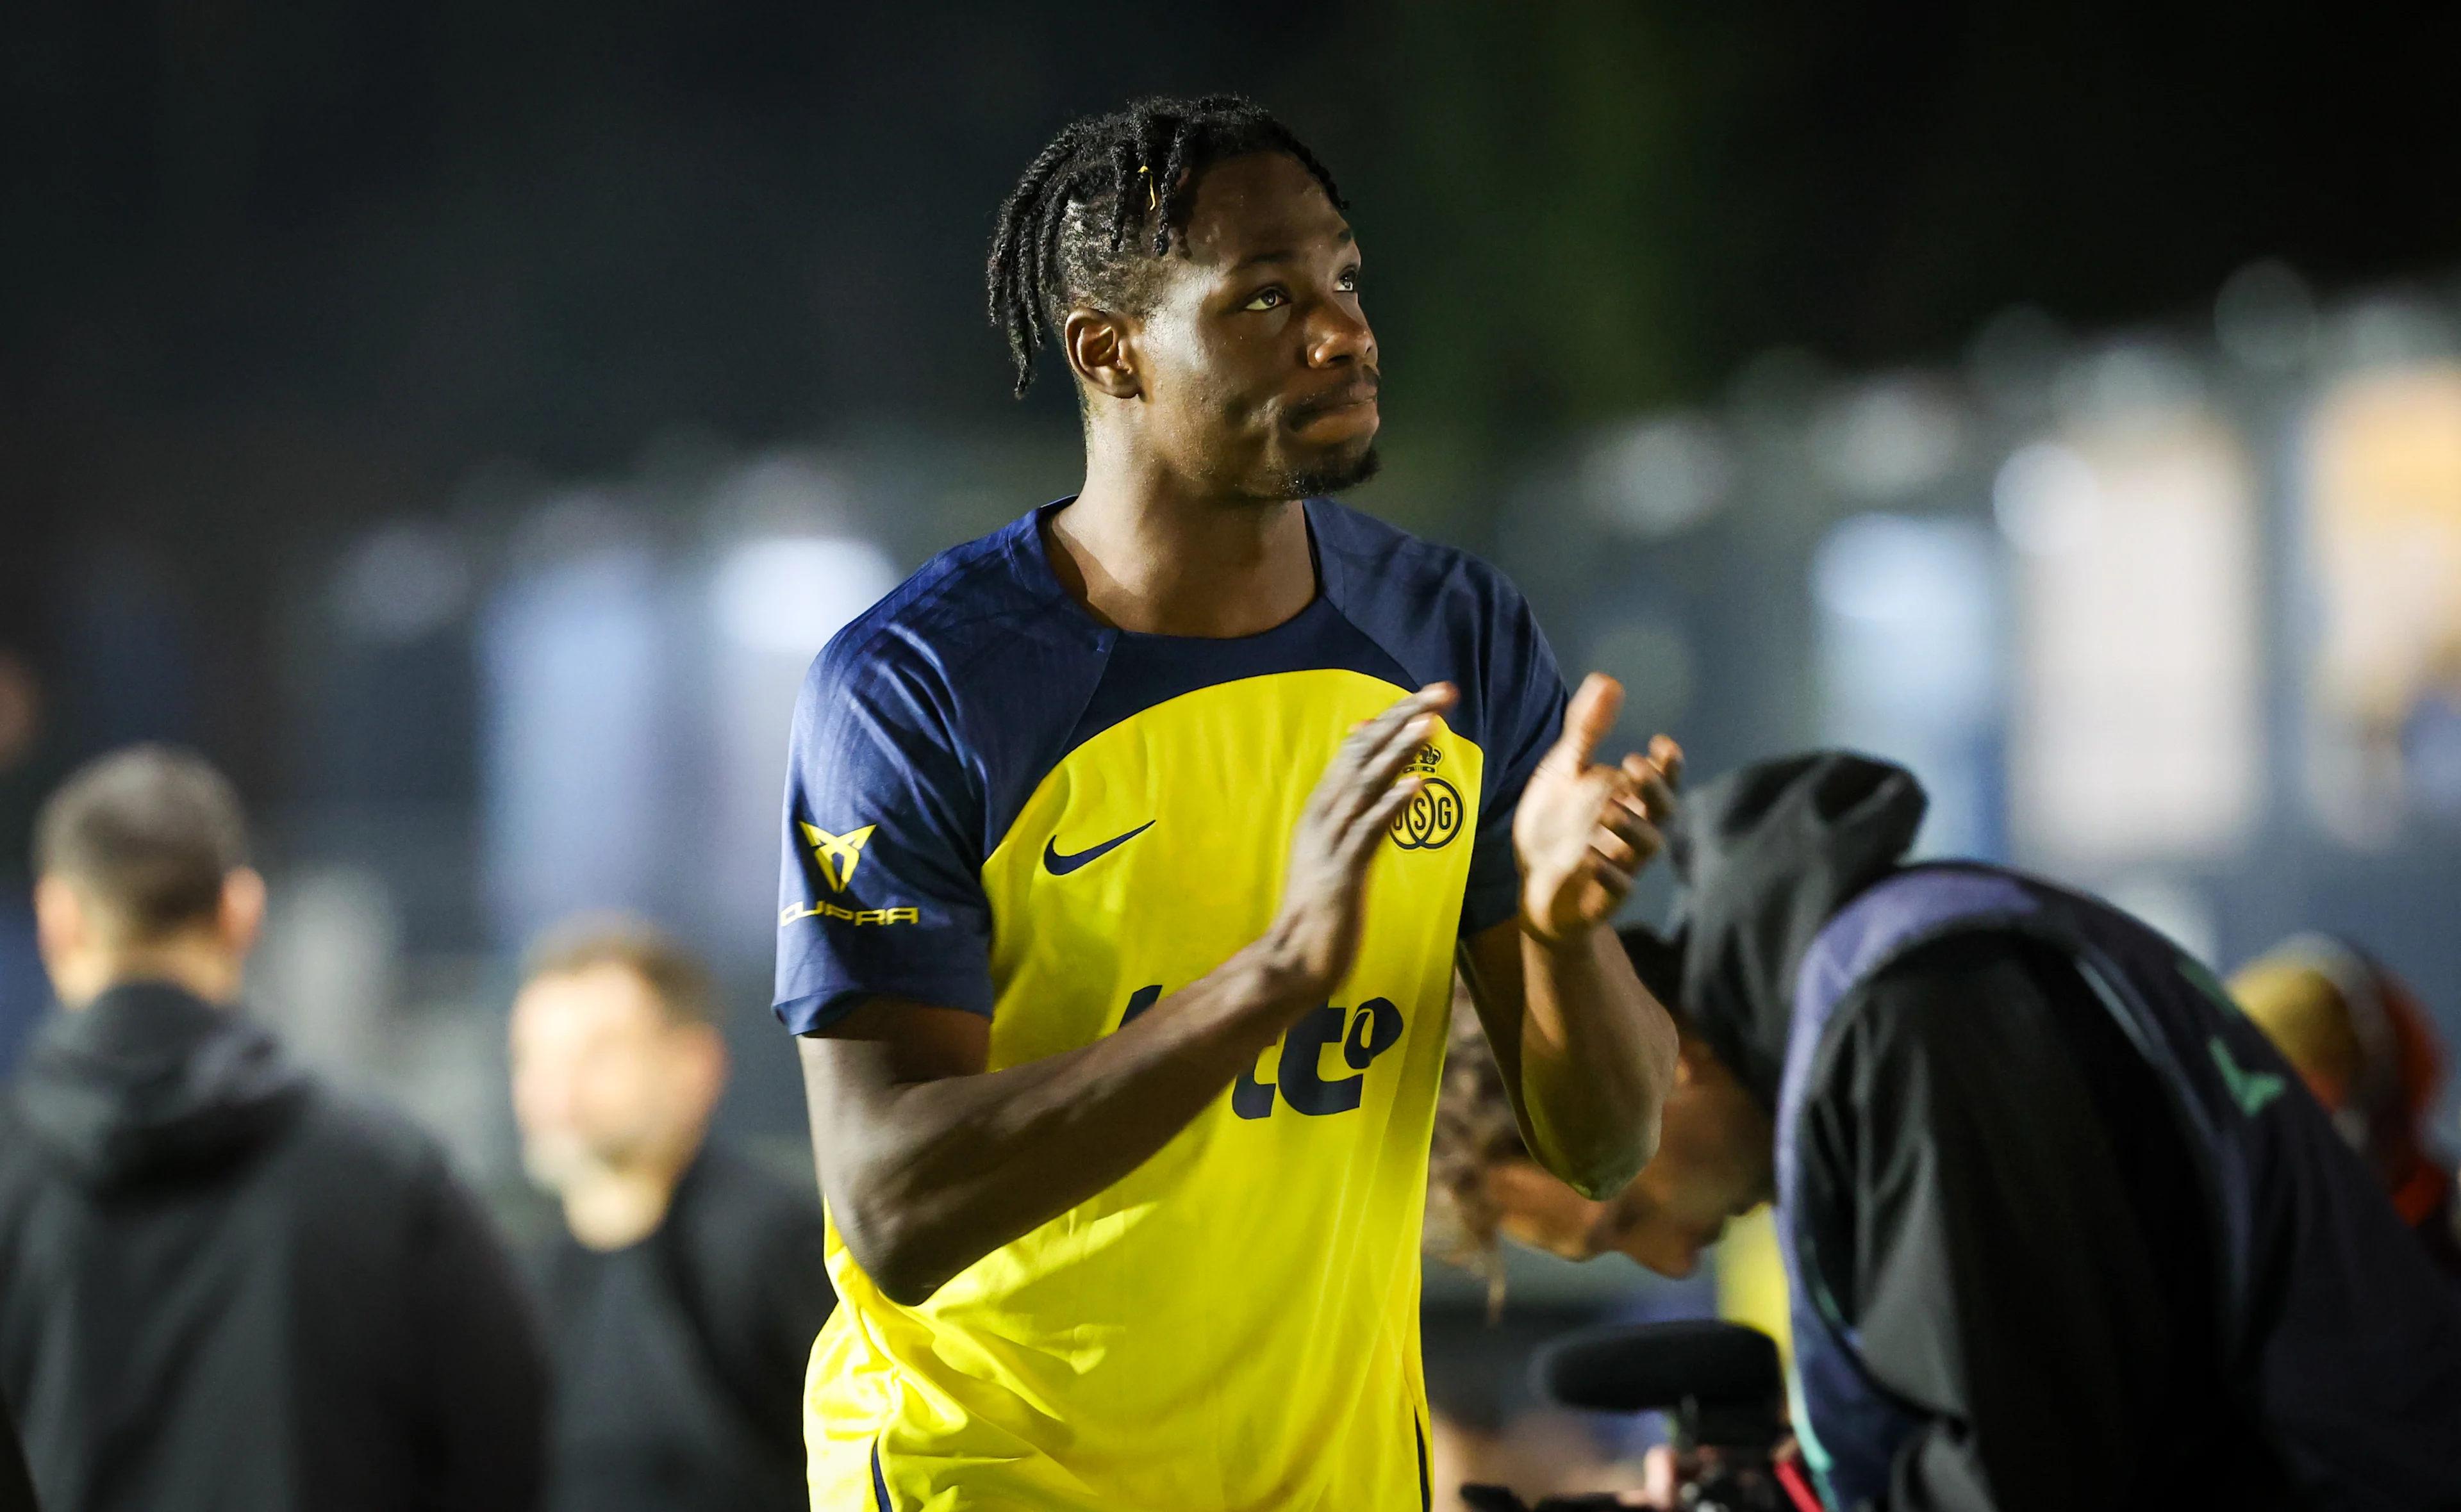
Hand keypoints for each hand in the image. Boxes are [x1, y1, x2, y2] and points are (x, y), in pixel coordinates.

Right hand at [1261, 683, 1458, 996]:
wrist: (1293, 957)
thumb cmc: (1320, 908)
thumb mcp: (1334, 850)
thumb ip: (1355, 813)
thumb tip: (1380, 779)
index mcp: (1321, 808)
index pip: (1359, 748)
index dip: (1394, 718)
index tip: (1429, 696)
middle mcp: (1322, 815)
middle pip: (1364, 753)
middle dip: (1404, 717)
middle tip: (1443, 690)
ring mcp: (1330, 842)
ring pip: (1366, 785)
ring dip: (1399, 751)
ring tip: (1431, 722)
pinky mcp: (1341, 872)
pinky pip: (1368, 831)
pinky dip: (1391, 805)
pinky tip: (1416, 785)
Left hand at [1513, 673, 1681, 947]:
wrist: (1533, 884)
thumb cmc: (1556, 825)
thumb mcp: (1563, 772)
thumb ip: (1585, 731)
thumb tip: (1608, 679)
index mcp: (1627, 799)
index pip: (1661, 780)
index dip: (1669, 764)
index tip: (1662, 743)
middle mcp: (1631, 831)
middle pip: (1663, 811)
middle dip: (1655, 789)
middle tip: (1635, 765)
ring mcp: (1620, 865)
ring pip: (1645, 848)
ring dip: (1631, 827)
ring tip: (1608, 809)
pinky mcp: (1602, 897)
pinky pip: (1617, 889)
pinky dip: (1608, 874)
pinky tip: (1589, 859)